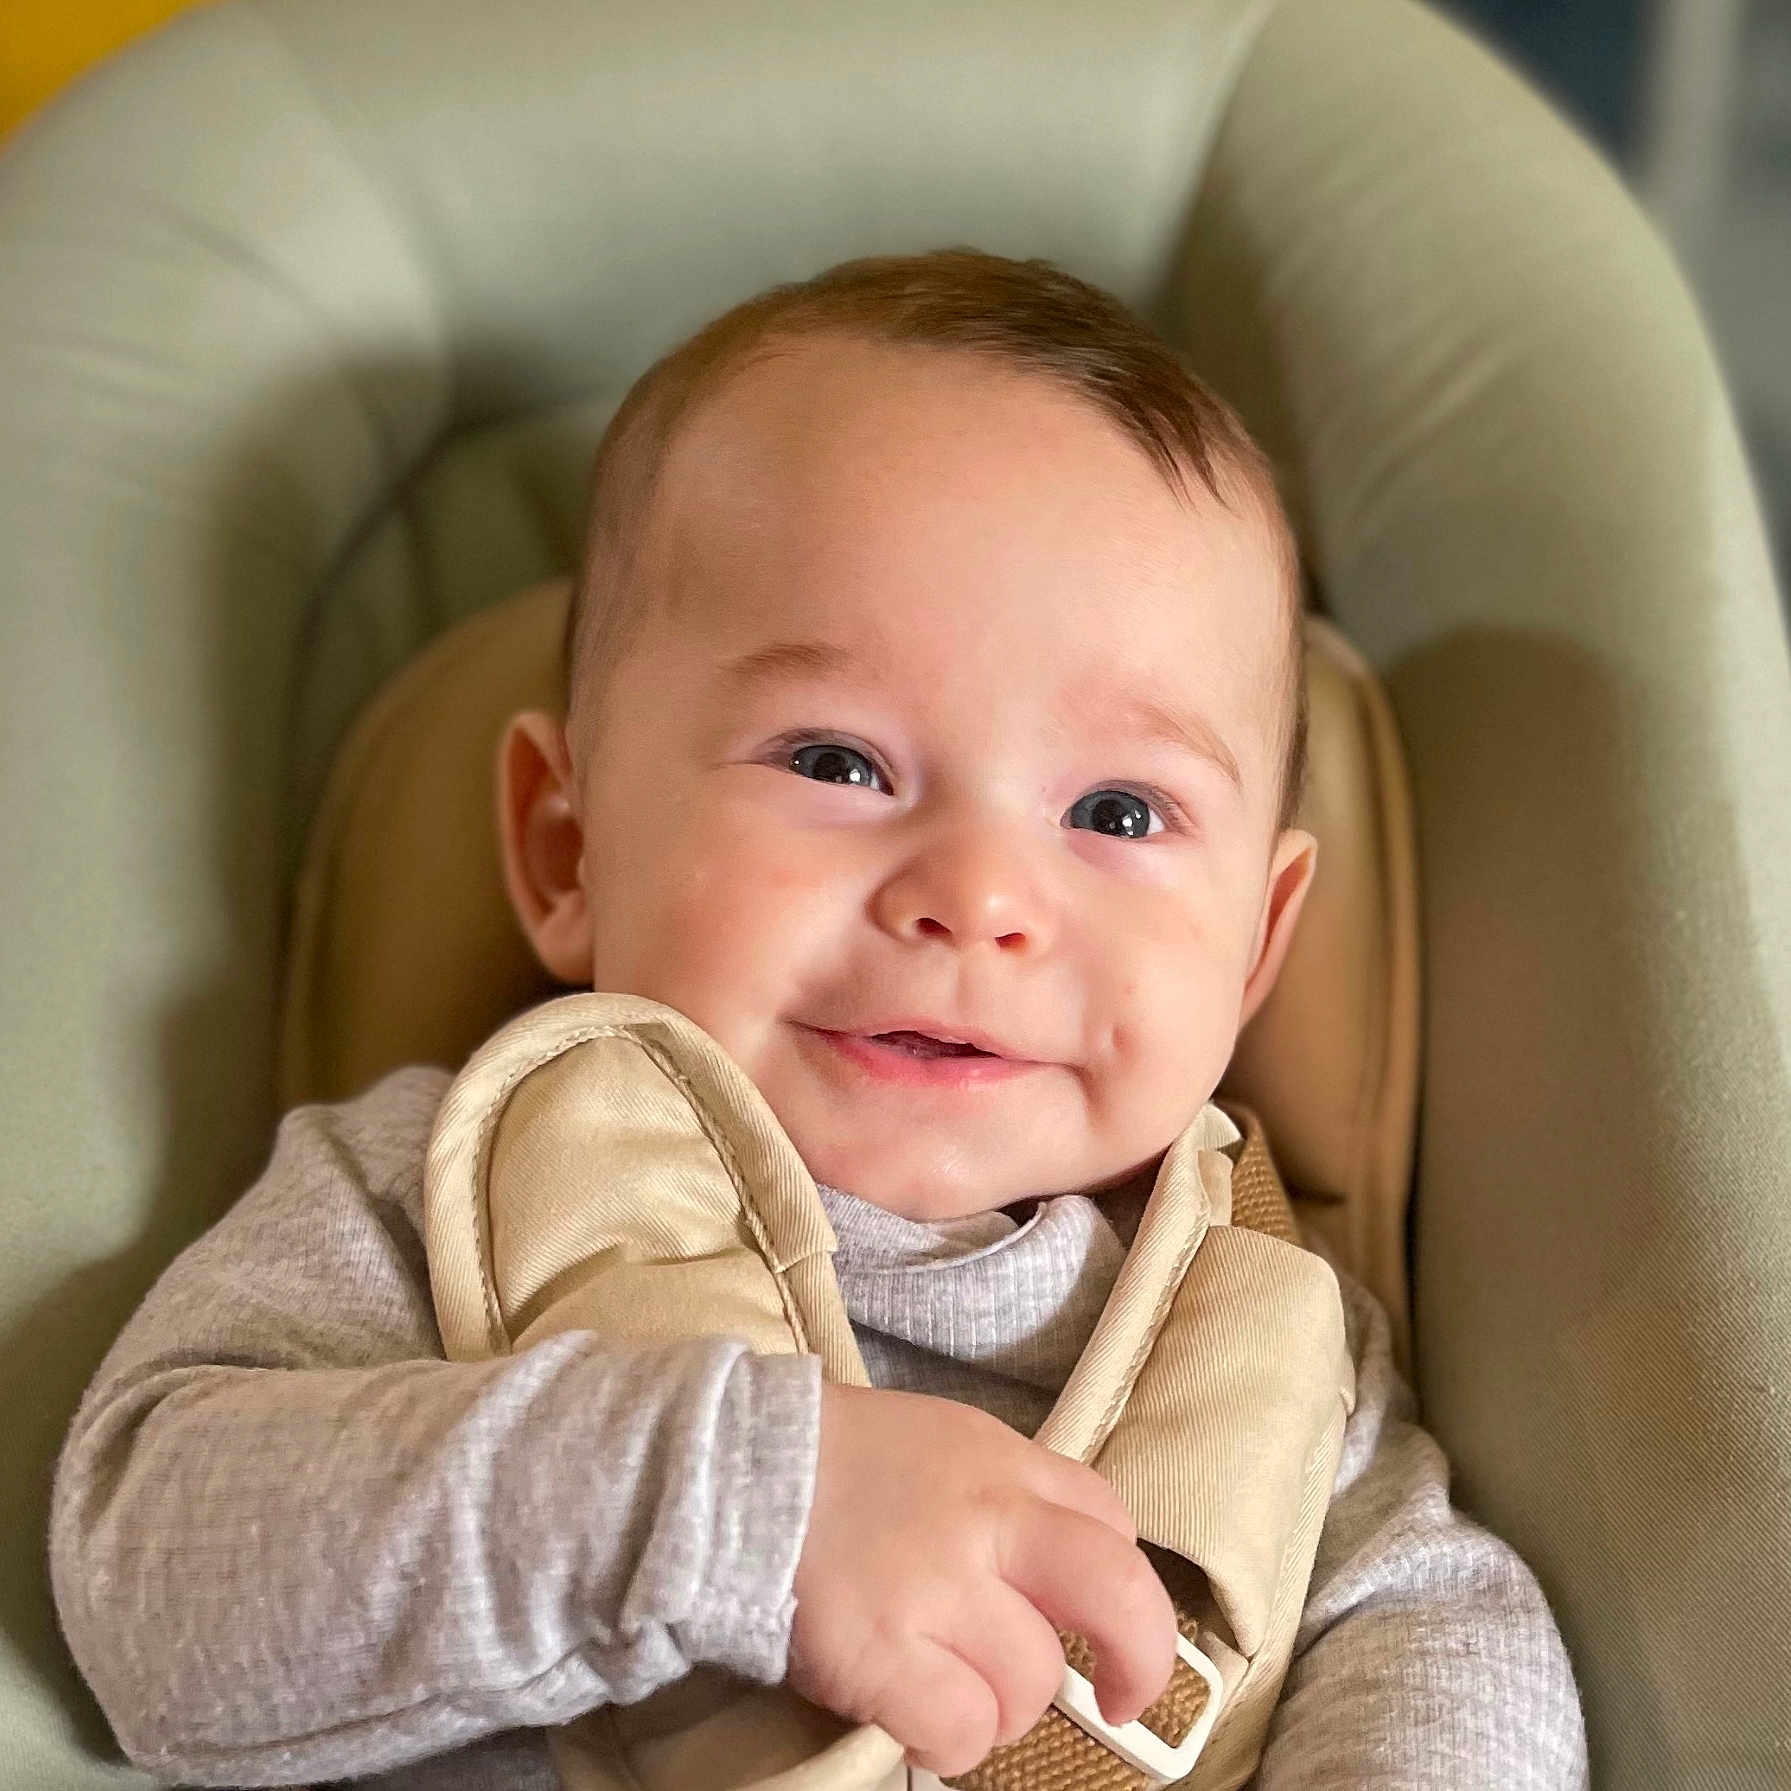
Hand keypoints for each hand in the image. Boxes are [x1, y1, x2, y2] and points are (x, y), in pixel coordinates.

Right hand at [788, 1382, 1177, 1778]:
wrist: (729, 1471)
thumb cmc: (833, 1461)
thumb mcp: (938, 1442)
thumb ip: (1002, 1494)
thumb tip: (1051, 1570)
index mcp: (999, 1463)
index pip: (1109, 1521)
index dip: (1122, 1584)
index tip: (1107, 1624)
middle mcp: (984, 1520)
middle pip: (1115, 1596)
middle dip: (1139, 1659)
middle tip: (1119, 1698)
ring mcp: (936, 1588)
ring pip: (1029, 1685)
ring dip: (1000, 1706)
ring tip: (947, 1685)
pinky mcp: (882, 1653)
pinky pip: (962, 1730)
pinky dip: (950, 1741)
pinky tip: (915, 1716)